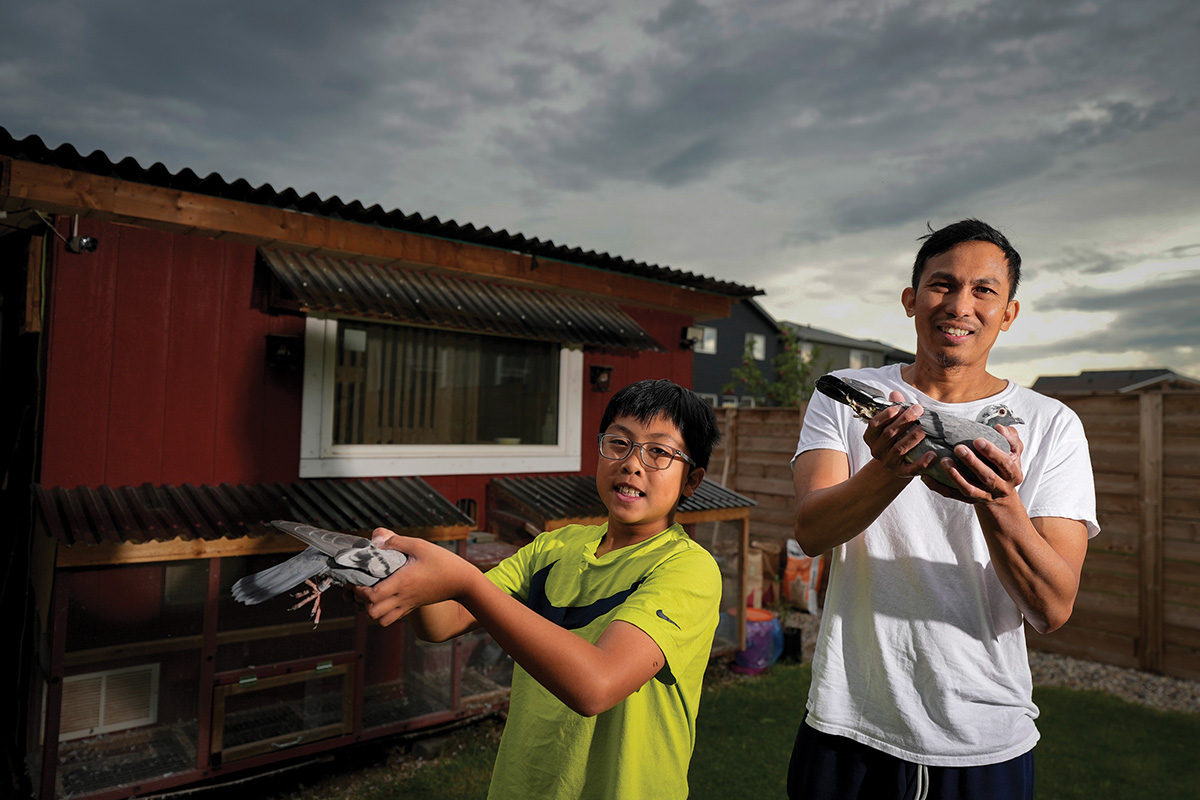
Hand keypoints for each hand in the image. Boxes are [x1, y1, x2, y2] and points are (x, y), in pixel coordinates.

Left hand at [353, 528, 475, 626]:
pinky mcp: (413, 607)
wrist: (463, 582)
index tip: (357, 580)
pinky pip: (393, 618)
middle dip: (361, 603)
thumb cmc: (443, 562)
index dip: (359, 591)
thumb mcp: (420, 545)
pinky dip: (384, 612)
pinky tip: (386, 597)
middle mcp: (402, 597)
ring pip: (381, 620)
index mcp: (401, 583)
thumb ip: (396, 541)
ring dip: (372, 610)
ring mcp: (408, 605)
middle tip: (361, 588)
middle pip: (372, 613)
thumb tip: (375, 538)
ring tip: (371, 595)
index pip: (371, 596)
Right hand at [864, 390, 935, 478]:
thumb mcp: (892, 423)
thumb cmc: (895, 438)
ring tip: (926, 428)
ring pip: (900, 449)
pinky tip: (932, 454)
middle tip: (918, 410)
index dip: (885, 416)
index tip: (898, 407)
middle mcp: (877, 450)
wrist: (896, 463)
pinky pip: (911, 469)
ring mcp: (889, 462)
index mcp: (871, 437)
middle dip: (904, 421)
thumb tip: (895, 394)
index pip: (874, 425)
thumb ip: (894, 409)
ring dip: (913, 437)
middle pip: (889, 434)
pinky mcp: (901, 472)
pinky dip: (922, 462)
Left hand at [923, 424, 1024, 503]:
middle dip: (972, 462)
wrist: (1002, 495)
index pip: (1005, 463)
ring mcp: (983, 495)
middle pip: (987, 477)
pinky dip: (938, 486)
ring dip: (955, 475)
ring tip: (943, 461)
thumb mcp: (1014, 452)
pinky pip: (952, 495)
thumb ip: (1010, 438)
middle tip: (958, 448)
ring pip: (968, 488)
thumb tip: (999, 427)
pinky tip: (926, 476)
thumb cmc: (1005, 466)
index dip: (992, 452)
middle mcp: (1000, 487)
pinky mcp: (968, 500)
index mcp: (1013, 474)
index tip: (978, 440)